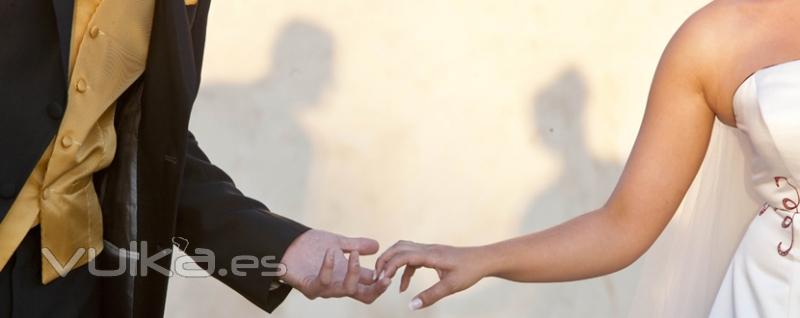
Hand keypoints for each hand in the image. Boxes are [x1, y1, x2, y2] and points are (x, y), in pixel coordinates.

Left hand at [280, 229, 391, 302]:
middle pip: (365, 296)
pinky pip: (323, 282)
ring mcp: (325, 289)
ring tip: (352, 253)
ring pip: (347, 289)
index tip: (390, 267)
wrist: (287, 244)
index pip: (371, 286)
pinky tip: (331, 252)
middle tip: (385, 276)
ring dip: (353, 271)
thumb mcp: (338, 242)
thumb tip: (378, 246)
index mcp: (348, 277)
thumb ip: (357, 246)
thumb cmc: (310, 246)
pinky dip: (328, 267)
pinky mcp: (309, 287)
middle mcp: (339, 286)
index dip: (383, 280)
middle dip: (377, 288)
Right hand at [374, 240, 490, 309]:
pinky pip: (411, 258)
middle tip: (375, 276)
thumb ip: (430, 296)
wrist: (484, 260)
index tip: (380, 279)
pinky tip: (403, 286)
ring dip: (392, 262)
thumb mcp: (450, 286)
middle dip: (384, 260)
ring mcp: (429, 250)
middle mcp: (427, 249)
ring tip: (384, 278)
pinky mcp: (432, 254)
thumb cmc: (470, 270)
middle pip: (398, 248)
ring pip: (403, 250)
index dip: (388, 266)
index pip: (402, 256)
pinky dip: (403, 269)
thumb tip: (411, 306)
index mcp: (430, 255)